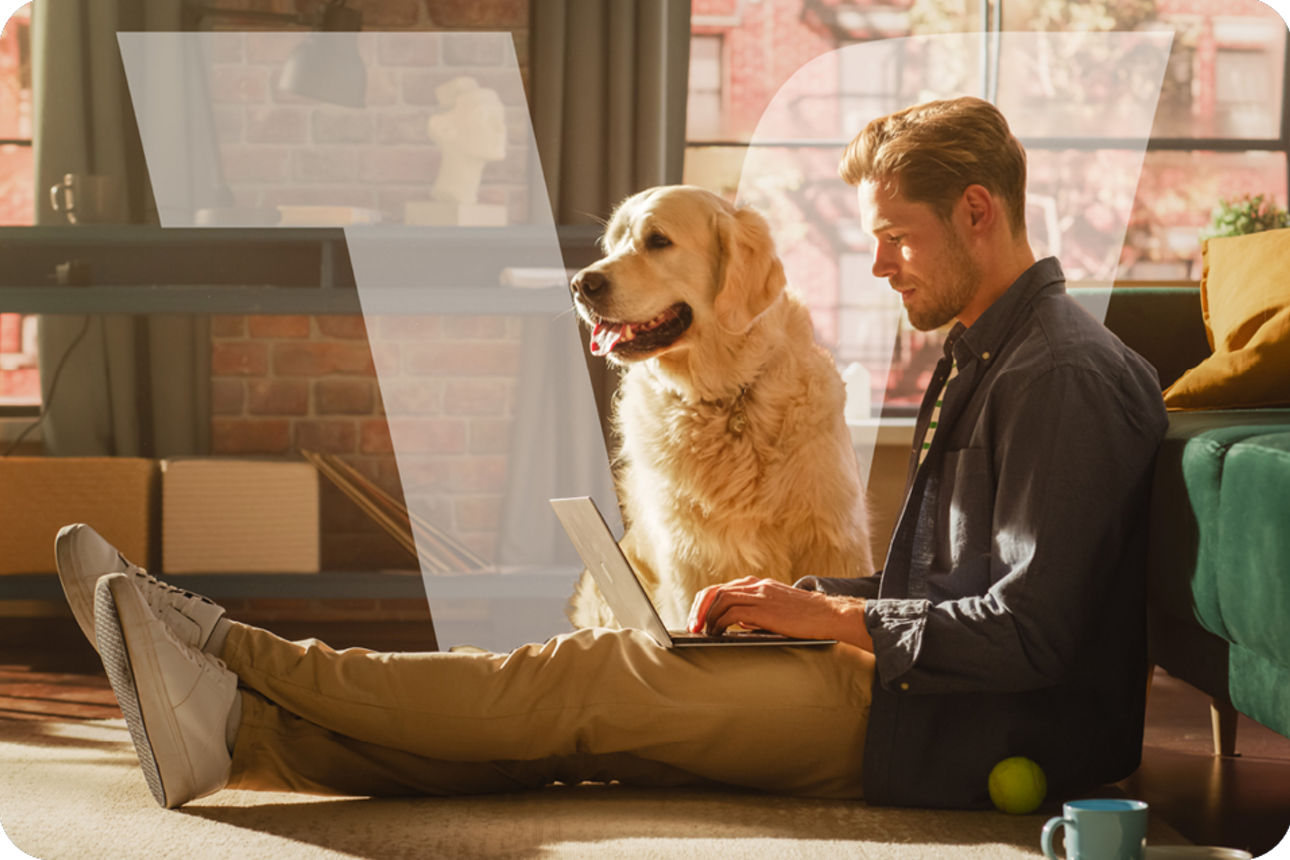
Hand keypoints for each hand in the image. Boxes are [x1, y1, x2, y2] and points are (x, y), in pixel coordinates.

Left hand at [687, 577, 873, 650]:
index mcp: (757, 585)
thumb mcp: (775, 611)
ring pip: (720, 599)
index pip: (721, 589)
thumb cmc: (804, 619)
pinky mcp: (764, 608)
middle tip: (692, 626)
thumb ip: (755, 613)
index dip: (705, 603)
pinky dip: (720, 623)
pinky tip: (717, 634)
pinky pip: (732, 613)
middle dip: (699, 609)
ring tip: (701, 632)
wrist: (827, 615)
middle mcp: (756, 585)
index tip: (697, 619)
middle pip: (715, 591)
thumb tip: (734, 624)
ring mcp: (759, 595)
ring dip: (706, 617)